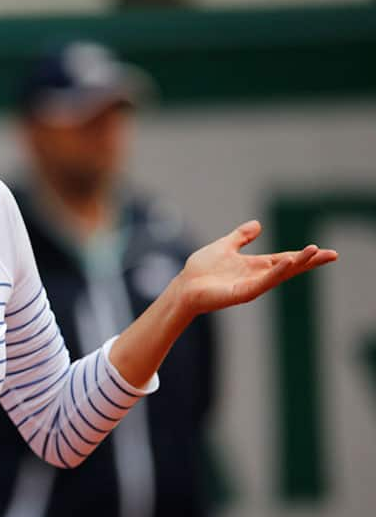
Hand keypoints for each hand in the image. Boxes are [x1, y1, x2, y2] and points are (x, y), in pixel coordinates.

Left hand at [176, 220, 337, 315]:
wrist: (184, 287)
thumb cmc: (201, 270)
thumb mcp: (225, 246)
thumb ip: (241, 237)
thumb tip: (258, 224)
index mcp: (255, 266)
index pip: (285, 259)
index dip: (303, 255)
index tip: (324, 250)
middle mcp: (257, 276)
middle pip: (289, 267)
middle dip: (310, 261)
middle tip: (332, 254)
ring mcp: (251, 286)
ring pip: (280, 274)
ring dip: (297, 264)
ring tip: (314, 252)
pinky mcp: (242, 293)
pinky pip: (263, 282)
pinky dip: (275, 272)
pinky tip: (287, 262)